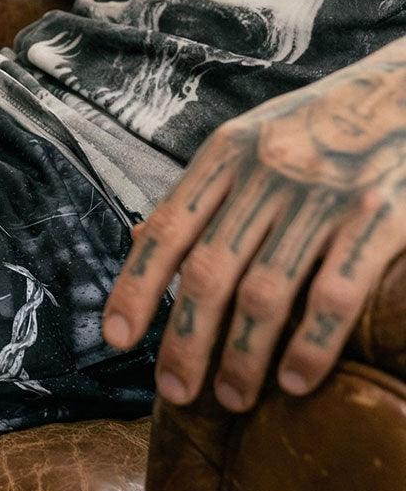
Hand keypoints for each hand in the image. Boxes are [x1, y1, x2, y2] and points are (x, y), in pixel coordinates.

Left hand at [101, 47, 405, 411]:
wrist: (404, 91)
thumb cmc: (320, 125)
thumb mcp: (251, 140)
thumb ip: (205, 194)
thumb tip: (137, 245)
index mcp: (226, 154)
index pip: (167, 228)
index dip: (135, 286)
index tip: (114, 338)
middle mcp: (267, 173)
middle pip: (209, 272)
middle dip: (185, 341)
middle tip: (176, 394)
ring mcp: (324, 196)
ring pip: (264, 293)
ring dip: (242, 357)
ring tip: (232, 400)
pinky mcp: (381, 218)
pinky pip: (333, 295)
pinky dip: (310, 346)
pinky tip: (296, 382)